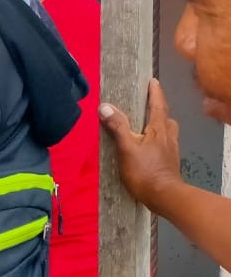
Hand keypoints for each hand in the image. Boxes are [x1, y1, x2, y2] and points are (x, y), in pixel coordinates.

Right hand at [100, 79, 183, 210]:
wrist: (164, 196)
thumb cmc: (145, 171)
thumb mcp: (127, 148)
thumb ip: (117, 127)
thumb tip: (105, 106)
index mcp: (159, 129)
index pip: (158, 105)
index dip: (155, 92)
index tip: (152, 81)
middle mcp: (168, 136)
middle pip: (166, 117)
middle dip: (159, 108)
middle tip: (149, 103)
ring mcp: (171, 149)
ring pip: (168, 130)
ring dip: (160, 123)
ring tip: (148, 124)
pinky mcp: (170, 161)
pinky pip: (166, 142)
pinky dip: (159, 138)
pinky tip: (150, 146)